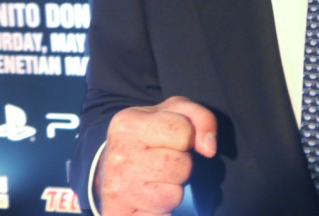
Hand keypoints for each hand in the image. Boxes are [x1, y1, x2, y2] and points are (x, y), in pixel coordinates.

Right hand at [97, 96, 216, 215]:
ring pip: (174, 195)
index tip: (173, 140)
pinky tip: (150, 199)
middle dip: (182, 165)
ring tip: (158, 180)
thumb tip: (209, 148)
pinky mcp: (119, 214)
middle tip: (165, 162)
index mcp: (128, 124)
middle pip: (182, 166)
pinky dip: (163, 212)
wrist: (109, 168)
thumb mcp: (173, 113)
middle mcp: (119, 156)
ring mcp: (118, 188)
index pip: (184, 132)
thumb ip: (200, 118)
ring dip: (173, 190)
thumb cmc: (148, 136)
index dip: (187, 138)